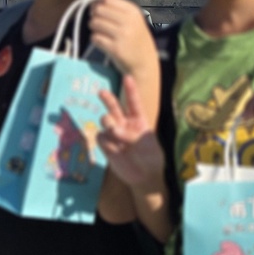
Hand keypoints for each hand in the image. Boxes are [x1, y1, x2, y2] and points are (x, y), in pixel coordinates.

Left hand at [87, 0, 157, 86]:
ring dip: (94, 28)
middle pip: (98, 10)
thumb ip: (115, 5)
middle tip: (100, 23)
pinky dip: (95, 40)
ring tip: (102, 33)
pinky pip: (95, 38)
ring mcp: (122, 35)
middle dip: (94, 16)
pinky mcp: (115, 48)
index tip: (100, 11)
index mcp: (133, 11)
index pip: (107, 0)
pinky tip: (103, 43)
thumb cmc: (136, 39)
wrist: (145, 63)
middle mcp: (128, 21)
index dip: (99, 4)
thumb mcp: (131, 19)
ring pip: (94, 23)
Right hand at [97, 75, 164, 190]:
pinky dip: (107, 142)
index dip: (130, 90)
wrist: (145, 177)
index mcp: (139, 120)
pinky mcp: (106, 146)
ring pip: (105, 120)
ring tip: (116, 133)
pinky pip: (101, 137)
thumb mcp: (148, 142)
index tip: (127, 77)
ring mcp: (114, 134)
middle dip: (107, 98)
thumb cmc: (152, 157)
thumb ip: (131, 134)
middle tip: (101, 92)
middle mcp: (125, 124)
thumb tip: (113, 132)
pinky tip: (115, 150)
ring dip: (109, 123)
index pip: (133, 102)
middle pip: (114, 106)